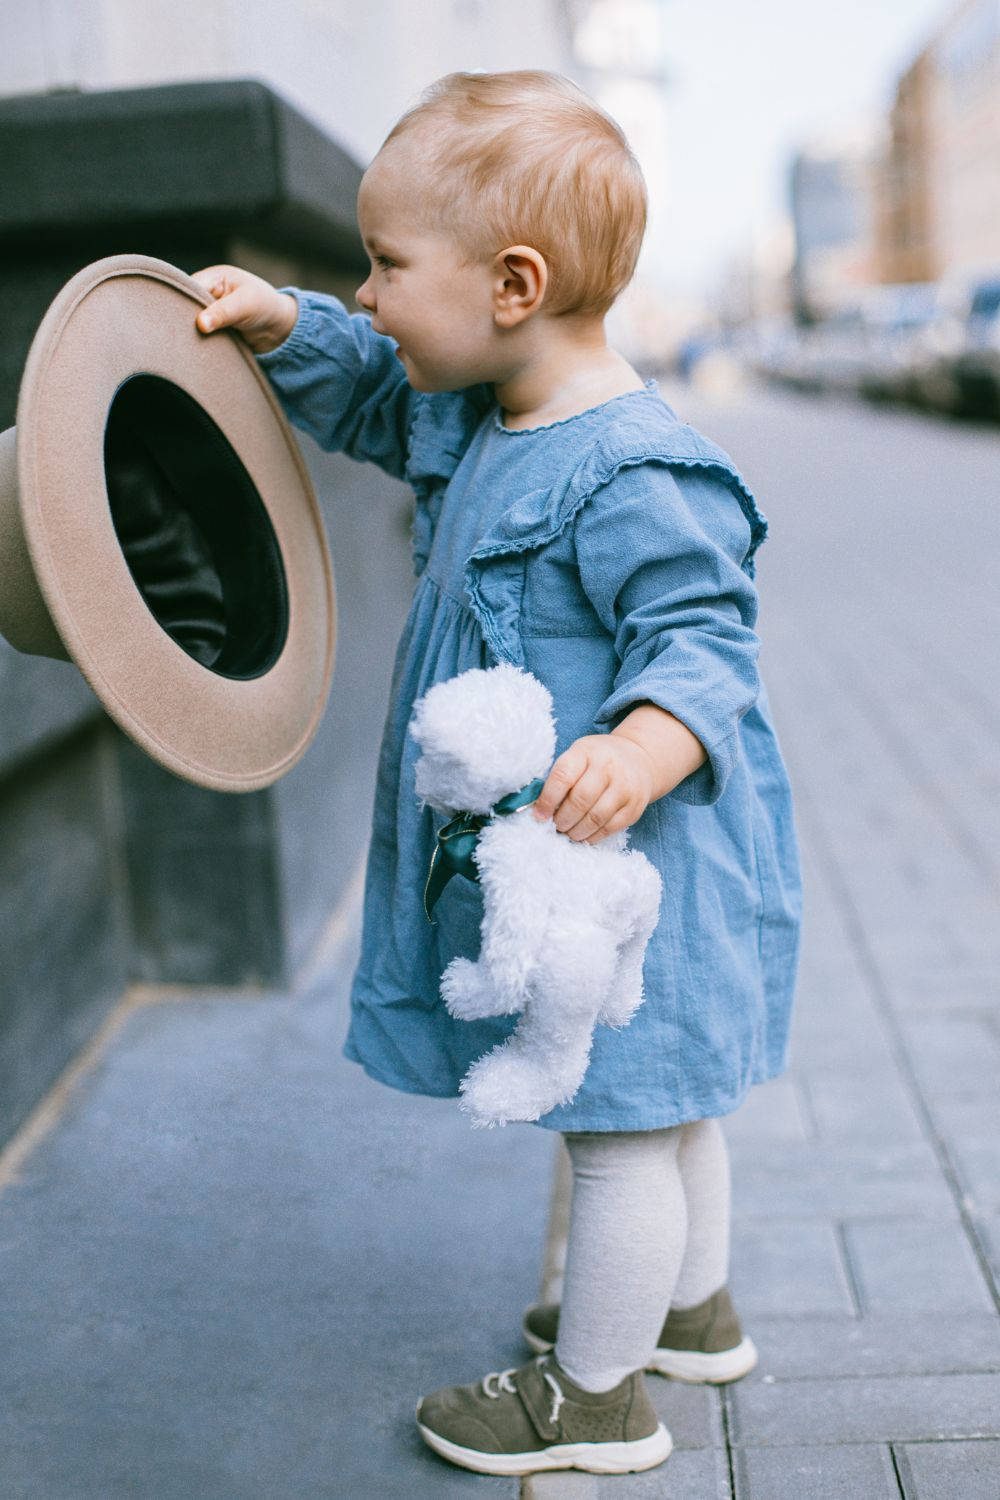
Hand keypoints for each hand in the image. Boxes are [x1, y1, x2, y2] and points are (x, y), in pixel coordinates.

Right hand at [189, 264, 298, 353]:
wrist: (280, 330)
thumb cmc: (266, 307)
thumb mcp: (246, 305)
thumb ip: (223, 313)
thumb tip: (201, 324)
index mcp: (212, 278)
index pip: (186, 287)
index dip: (180, 302)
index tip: (180, 321)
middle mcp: (206, 293)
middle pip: (183, 305)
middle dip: (183, 320)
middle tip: (183, 337)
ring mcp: (207, 312)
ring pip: (189, 323)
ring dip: (191, 334)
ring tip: (188, 346)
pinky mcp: (211, 329)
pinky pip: (198, 336)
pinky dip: (198, 343)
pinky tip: (196, 351)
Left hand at [530, 734, 656, 843]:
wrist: (639, 757)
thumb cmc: (598, 760)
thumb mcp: (579, 755)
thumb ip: (560, 778)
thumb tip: (540, 810)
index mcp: (586, 752)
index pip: (563, 777)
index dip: (547, 800)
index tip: (539, 816)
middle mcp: (607, 766)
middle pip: (580, 801)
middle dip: (562, 819)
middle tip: (555, 826)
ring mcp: (624, 786)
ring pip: (595, 817)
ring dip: (576, 831)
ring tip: (568, 833)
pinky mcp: (634, 806)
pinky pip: (610, 828)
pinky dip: (593, 836)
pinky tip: (584, 836)